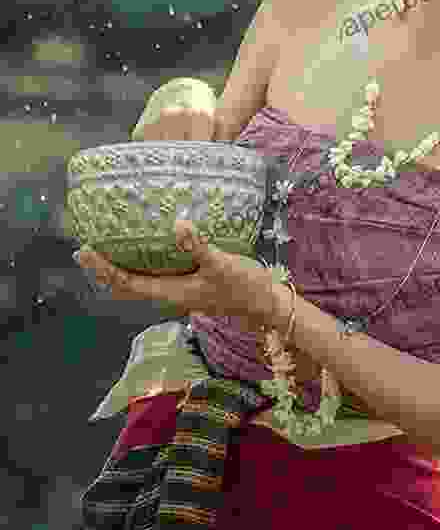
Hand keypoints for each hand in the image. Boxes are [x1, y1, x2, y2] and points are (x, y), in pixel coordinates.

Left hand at [73, 219, 277, 324]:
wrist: (264, 303)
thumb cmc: (243, 286)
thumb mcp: (222, 265)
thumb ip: (198, 247)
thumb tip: (178, 226)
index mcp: (171, 292)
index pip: (127, 283)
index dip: (104, 269)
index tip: (86, 251)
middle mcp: (169, 293)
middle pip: (126, 286)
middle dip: (103, 271)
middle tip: (86, 250)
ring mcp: (178, 289)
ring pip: (138, 282)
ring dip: (118, 268)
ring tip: (105, 248)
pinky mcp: (187, 282)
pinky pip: (154, 275)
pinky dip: (140, 263)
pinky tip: (143, 246)